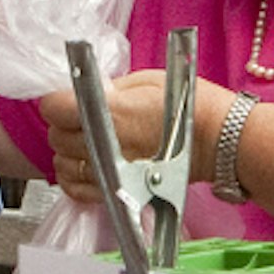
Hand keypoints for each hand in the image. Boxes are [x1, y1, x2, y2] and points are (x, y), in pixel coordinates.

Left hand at [40, 70, 177, 203]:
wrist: (219, 142)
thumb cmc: (190, 107)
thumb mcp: (146, 80)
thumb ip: (109, 89)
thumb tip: (85, 93)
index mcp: (111, 112)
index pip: (54, 108)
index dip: (56, 101)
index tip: (65, 99)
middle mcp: (106, 146)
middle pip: (56, 136)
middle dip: (65, 125)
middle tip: (82, 119)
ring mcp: (110, 173)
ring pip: (62, 165)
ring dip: (69, 153)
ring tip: (87, 144)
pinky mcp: (117, 192)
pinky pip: (76, 190)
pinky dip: (75, 178)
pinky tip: (87, 167)